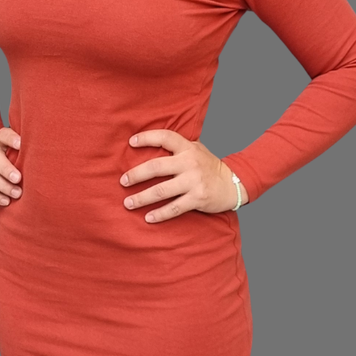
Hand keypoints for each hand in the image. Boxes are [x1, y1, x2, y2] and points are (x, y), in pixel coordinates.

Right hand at [0, 127, 22, 207]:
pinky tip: (6, 201)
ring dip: (3, 186)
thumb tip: (51, 152)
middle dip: (6, 169)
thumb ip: (30, 146)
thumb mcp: (19, 146)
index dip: (10, 139)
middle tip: (18, 178)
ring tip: (17, 194)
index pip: (3, 135)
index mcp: (1, 141)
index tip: (20, 144)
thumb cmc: (14, 153)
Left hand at [118, 129, 247, 222]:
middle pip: (156, 167)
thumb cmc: (208, 166)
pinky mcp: (197, 199)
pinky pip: (174, 208)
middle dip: (136, 175)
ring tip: (128, 203)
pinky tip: (147, 218)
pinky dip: (159, 214)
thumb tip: (150, 143)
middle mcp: (189, 163)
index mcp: (188, 148)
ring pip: (161, 190)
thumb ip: (177, 147)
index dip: (147, 138)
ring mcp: (194, 181)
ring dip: (142, 198)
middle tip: (123, 182)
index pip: (165, 137)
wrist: (233, 183)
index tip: (131, 143)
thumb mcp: (196, 149)